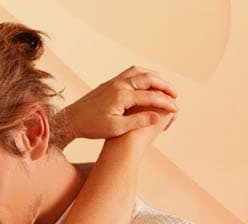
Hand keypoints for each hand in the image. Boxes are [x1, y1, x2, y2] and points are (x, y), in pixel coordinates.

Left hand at [56, 66, 178, 146]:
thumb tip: (158, 117)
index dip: (166, 102)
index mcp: (122, 96)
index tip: (176, 109)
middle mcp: (119, 84)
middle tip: (175, 95)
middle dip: (164, 86)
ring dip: (154, 77)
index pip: (151, 95)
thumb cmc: (92, 127)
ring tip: (164, 86)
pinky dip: (143, 75)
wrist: (71, 120)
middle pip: (149, 78)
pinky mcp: (109, 83)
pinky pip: (131, 73)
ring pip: (139, 72)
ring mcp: (114, 81)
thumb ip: (137, 121)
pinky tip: (147, 84)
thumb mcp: (116, 128)